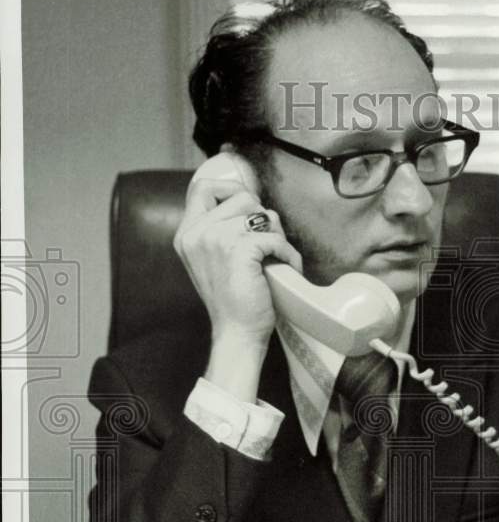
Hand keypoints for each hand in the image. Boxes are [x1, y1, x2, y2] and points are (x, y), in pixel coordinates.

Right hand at [173, 176, 302, 350]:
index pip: (202, 187)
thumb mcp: (214, 260)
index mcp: (187, 234)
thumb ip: (220, 231)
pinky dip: (288, 253)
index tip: (248, 207)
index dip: (230, 188)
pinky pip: (275, 237)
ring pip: (261, 213)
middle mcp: (197, 233)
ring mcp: (216, 239)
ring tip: (276, 257)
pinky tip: (287, 268)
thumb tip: (252, 205)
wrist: (236, 334)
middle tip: (269, 242)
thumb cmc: (232, 302)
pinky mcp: (240, 249)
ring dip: (277, 234)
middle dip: (262, 216)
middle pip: (241, 196)